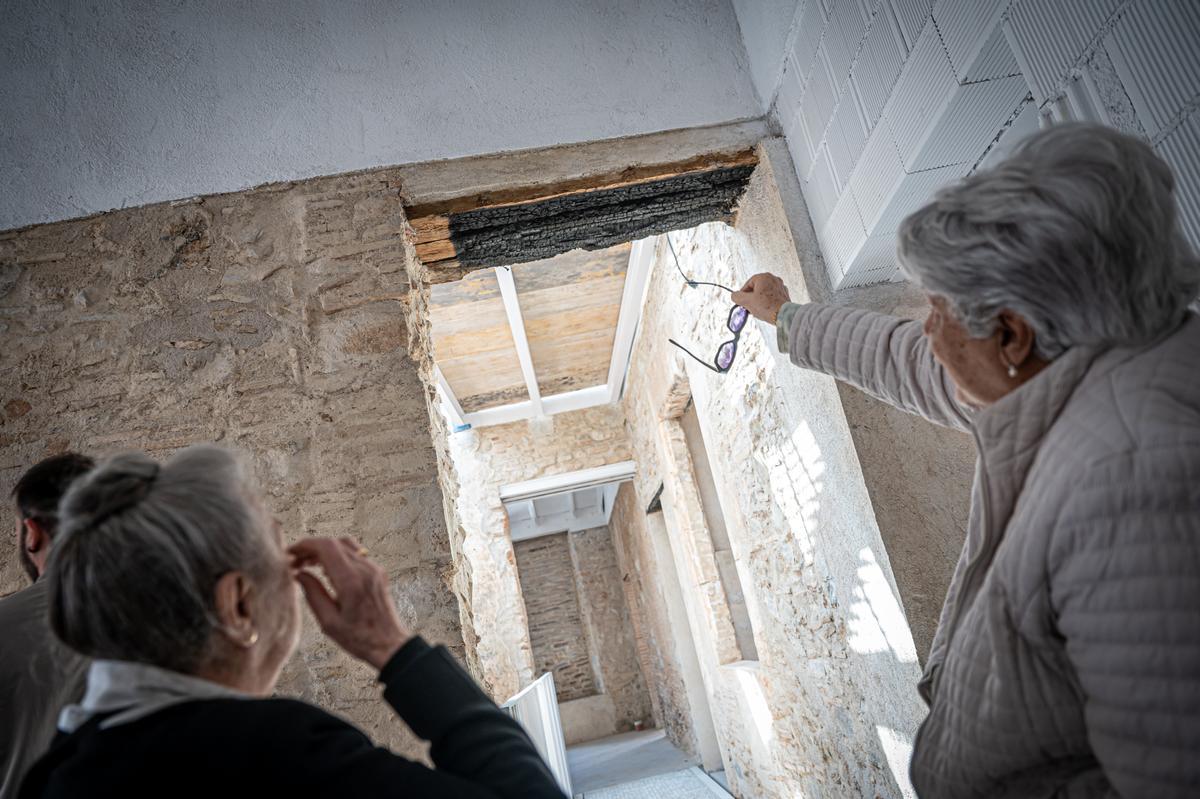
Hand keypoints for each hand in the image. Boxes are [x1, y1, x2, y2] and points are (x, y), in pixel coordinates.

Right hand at [288, 537, 411, 670]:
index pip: (327, 547)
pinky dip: (338, 555)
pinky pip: (355, 554)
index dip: (306, 545)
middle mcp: (365, 569)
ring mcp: (374, 569)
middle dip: (312, 548)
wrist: (388, 644)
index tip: (291, 553)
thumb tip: (299, 574)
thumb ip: (312, 593)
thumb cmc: (358, 638)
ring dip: (325, 550)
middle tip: (295, 562)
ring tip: (308, 565)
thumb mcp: (328, 621)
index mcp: (351, 581)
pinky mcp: (378, 572)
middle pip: (335, 542)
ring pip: (346, 545)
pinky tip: (326, 570)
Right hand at [731, 273, 790, 322]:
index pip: (748, 284)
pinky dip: (768, 303)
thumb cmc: (766, 306)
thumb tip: (734, 296)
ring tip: (758, 309)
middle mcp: (773, 279)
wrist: (783, 315)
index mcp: (764, 277)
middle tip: (749, 306)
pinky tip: (766, 310)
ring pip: (765, 293)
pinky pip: (772, 297)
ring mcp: (780, 286)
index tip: (742, 302)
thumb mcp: (746, 301)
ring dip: (759, 301)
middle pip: (757, 288)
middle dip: (752, 298)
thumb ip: (737, 297)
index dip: (743, 294)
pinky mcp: (784, 295)